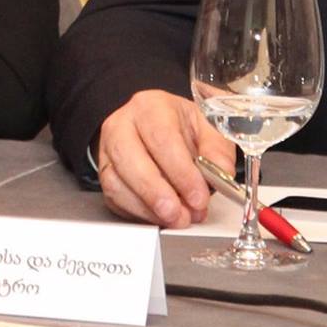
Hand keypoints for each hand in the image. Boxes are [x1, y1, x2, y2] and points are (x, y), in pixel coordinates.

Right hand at [93, 89, 233, 226]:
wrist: (153, 127)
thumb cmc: (179, 127)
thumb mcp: (205, 127)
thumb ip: (217, 149)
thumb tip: (222, 172)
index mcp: (150, 107)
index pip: (161, 138)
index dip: (181, 172)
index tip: (199, 196)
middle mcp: (122, 125)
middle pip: (130, 159)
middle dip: (158, 193)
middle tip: (182, 215)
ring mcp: (108, 150)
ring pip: (117, 181)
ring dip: (148, 208)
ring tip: (176, 219)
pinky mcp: (104, 174)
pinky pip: (114, 197)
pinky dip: (138, 213)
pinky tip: (160, 217)